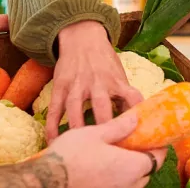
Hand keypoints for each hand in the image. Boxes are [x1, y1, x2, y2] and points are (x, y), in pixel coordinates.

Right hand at [0, 112, 163, 187]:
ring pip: (133, 181)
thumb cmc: (70, 154)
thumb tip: (136, 119)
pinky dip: (118, 177)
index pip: (157, 159)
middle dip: (144, 157)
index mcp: (131, 167)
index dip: (158, 147)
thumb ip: (119, 127)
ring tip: (120, 152)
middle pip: (146, 171)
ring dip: (131, 168)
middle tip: (136, 142)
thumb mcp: (95, 133)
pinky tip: (106, 166)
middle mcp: (128, 184)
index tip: (153, 137)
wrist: (46, 178)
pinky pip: (118, 186)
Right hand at [46, 21, 143, 139]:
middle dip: (103, 126)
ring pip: (75, 107)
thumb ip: (126, 99)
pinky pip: (55, 108)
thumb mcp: (120, 76)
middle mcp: (97, 82)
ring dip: (76, 128)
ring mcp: (77, 84)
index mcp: (117, 81)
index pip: (131, 97)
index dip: (135, 115)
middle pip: (101, 105)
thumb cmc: (105, 63)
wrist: (82, 38)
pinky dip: (53, 126)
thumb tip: (135, 125)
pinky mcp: (60, 86)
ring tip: (76, 150)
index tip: (136, 136)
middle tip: (105, 150)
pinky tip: (53, 141)